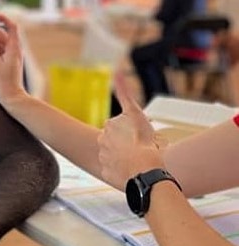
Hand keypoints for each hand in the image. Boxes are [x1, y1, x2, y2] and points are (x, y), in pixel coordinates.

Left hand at [98, 73, 165, 188]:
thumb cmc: (143, 141)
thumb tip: (117, 71)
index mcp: (108, 128)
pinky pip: (116, 172)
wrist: (144, 170)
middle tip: (142, 149)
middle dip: (128, 145)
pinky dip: (123, 172)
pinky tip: (133, 171)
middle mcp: (101, 142)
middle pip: (117, 142)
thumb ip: (124, 92)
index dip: (133, 132)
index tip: (141, 136)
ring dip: (126, 158)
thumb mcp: (135, 112)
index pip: (120, 128)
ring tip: (139, 161)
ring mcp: (103, 159)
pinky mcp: (107, 174)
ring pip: (117, 157)